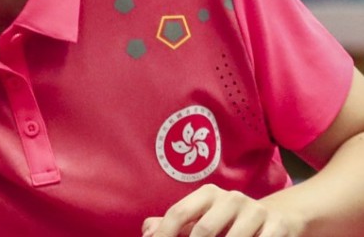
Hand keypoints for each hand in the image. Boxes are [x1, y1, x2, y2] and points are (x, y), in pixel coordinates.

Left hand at [143, 184, 304, 236]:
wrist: (277, 218)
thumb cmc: (226, 223)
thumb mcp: (199, 219)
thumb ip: (171, 226)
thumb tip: (147, 232)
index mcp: (208, 194)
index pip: (178, 213)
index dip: (165, 234)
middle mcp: (232, 198)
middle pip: (203, 230)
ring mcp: (256, 211)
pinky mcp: (277, 226)